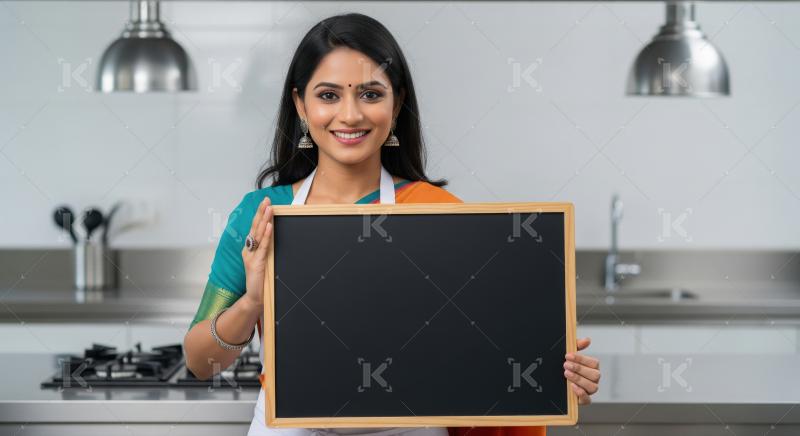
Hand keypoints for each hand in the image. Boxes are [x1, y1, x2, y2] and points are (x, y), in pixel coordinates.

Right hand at [241, 196, 273, 311]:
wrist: (255, 298)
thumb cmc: (261, 281)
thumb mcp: (265, 262)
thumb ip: (267, 250)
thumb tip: (275, 235)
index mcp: (250, 249)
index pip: (255, 228)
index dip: (260, 215)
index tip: (266, 203)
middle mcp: (249, 251)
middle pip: (255, 228)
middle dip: (261, 212)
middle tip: (266, 199)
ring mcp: (251, 256)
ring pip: (258, 234)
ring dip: (264, 219)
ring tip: (269, 207)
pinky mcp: (257, 263)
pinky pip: (263, 247)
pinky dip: (266, 235)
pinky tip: (270, 226)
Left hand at [564, 337, 599, 404]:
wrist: (554, 381)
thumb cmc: (566, 366)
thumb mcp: (569, 355)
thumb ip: (577, 346)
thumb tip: (587, 340)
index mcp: (593, 368)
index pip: (594, 363)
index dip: (581, 359)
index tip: (567, 355)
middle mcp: (594, 379)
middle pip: (594, 375)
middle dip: (579, 369)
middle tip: (565, 365)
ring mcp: (589, 390)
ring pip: (592, 387)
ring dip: (579, 379)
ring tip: (566, 374)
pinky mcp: (583, 400)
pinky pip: (587, 400)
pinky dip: (581, 393)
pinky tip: (572, 386)